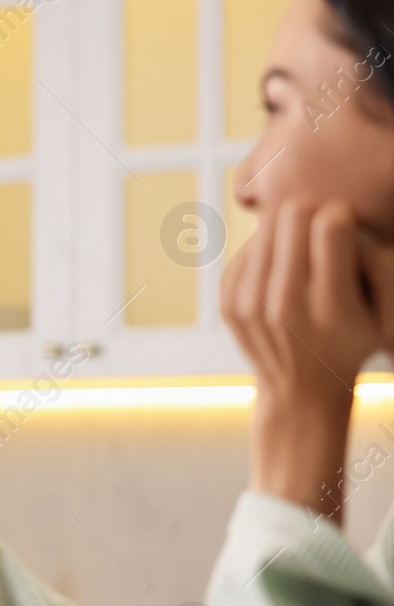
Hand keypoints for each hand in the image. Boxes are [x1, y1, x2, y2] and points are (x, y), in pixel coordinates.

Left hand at [220, 200, 393, 518]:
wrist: (300, 392)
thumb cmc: (352, 344)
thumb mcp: (385, 315)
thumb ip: (379, 266)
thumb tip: (342, 220)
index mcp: (331, 306)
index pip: (330, 226)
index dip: (341, 213)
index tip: (344, 224)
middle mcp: (285, 304)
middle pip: (292, 216)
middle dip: (312, 212)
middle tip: (322, 229)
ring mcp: (250, 305)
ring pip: (265, 228)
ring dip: (286, 229)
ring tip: (303, 249)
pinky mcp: (228, 305)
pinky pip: (245, 250)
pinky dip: (265, 251)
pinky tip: (281, 269)